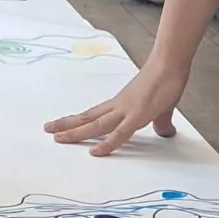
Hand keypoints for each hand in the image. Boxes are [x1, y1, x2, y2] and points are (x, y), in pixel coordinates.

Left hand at [44, 62, 190, 156]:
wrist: (170, 65)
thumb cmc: (166, 82)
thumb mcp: (161, 108)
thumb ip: (160, 121)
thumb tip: (164, 130)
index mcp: (120, 105)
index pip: (93, 114)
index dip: (77, 121)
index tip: (61, 125)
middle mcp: (118, 107)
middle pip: (87, 118)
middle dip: (67, 125)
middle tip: (48, 129)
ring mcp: (126, 111)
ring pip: (95, 125)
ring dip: (76, 132)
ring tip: (58, 138)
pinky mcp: (138, 116)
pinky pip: (119, 134)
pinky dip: (107, 144)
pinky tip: (94, 152)